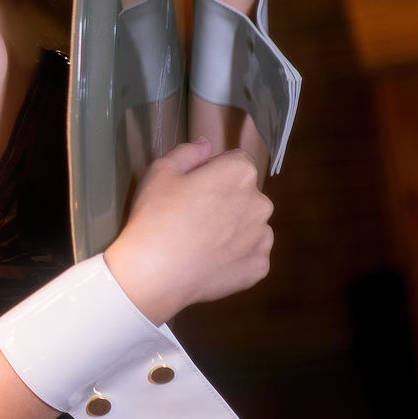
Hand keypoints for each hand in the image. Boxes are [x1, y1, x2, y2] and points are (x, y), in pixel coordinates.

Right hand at [103, 139, 273, 321]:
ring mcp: (263, 238)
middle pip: (246, 194)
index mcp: (240, 173)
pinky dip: (235, 257)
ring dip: (234, 228)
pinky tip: (209, 261)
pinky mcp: (260, 267)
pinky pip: (251, 255)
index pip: (235, 161)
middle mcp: (261, 202)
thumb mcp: (160, 172)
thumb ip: (188, 152)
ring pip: (250, 225)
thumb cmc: (155, 217)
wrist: (154, 274)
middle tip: (193, 217)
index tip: (192, 189)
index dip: (213, 172)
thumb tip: (207, 145)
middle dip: (227, 200)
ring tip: (201, 243)